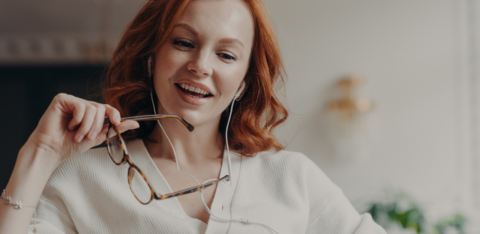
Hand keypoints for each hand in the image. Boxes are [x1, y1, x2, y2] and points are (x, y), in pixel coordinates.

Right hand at [24, 93, 138, 163]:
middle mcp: (82, 106)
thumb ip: (115, 129)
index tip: (116, 122)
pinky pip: (80, 105)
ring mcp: (72, 101)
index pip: (107, 108)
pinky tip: (69, 126)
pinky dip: (78, 119)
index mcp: (90, 114)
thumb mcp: (97, 137)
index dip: (114, 114)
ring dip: (86, 126)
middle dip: (96, 126)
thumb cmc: (70, 146)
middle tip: (86, 137)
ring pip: (92, 108)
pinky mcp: (62, 99)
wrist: (52, 151)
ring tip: (76, 135)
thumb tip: (136, 123)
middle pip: (100, 108)